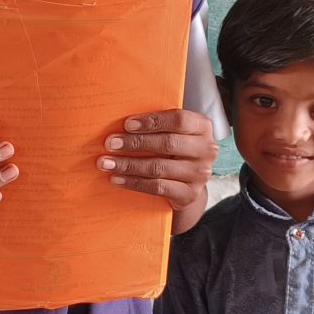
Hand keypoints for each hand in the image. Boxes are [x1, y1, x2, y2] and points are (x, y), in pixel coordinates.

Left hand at [99, 108, 216, 210]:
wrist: (188, 183)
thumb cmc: (175, 149)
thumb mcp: (174, 132)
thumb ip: (157, 125)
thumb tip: (118, 120)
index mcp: (202, 126)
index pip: (178, 120)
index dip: (151, 121)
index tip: (127, 124)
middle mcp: (206, 149)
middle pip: (167, 143)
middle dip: (135, 143)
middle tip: (110, 143)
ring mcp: (200, 174)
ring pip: (159, 167)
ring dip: (128, 165)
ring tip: (106, 163)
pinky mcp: (189, 194)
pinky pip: (157, 187)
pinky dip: (134, 182)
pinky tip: (117, 179)